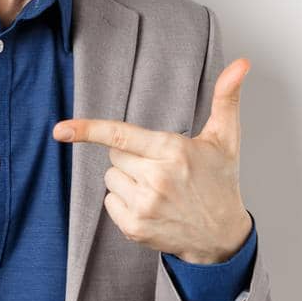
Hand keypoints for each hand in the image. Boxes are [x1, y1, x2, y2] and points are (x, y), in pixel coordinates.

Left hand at [53, 57, 253, 263]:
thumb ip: (227, 98)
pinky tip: (150, 206)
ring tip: (158, 188)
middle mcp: (157, 179)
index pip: (120, 135)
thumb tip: (241, 63)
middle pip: (114, 154)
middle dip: (132, 156)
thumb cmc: (221, 180)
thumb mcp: (225, 138)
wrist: (222, 237)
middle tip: (161, 167)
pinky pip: (109, 202)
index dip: (88, 129)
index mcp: (173, 151)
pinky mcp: (134, 228)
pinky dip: (123, 202)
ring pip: (110, 178)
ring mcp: (145, 206)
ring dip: (127, 180)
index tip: (60, 129)